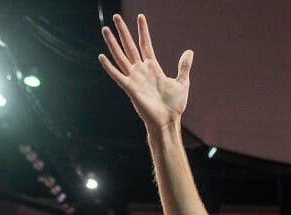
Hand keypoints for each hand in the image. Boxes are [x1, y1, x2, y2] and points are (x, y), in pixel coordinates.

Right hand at [99, 14, 191, 130]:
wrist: (168, 121)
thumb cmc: (174, 106)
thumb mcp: (182, 82)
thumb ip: (183, 66)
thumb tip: (189, 51)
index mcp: (153, 68)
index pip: (146, 44)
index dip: (143, 31)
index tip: (140, 17)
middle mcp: (141, 71)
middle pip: (130, 46)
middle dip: (123, 31)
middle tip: (116, 16)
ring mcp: (134, 79)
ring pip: (121, 57)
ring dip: (113, 43)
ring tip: (105, 29)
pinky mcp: (130, 88)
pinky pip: (117, 76)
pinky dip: (109, 67)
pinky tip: (101, 56)